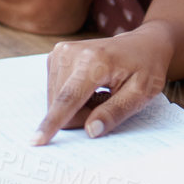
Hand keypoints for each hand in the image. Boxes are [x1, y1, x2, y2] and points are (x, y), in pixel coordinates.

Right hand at [33, 27, 172, 145]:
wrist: (144, 43)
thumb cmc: (146, 67)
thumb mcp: (142, 93)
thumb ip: (115, 112)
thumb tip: (90, 131)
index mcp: (95, 61)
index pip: (69, 98)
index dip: (53, 122)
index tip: (36, 141)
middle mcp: (72, 52)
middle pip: (61, 103)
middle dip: (82, 115)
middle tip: (108, 102)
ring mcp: (61, 52)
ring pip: (56, 100)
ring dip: (78, 107)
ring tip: (101, 93)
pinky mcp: (56, 55)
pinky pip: (56, 91)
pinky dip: (72, 97)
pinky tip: (90, 88)